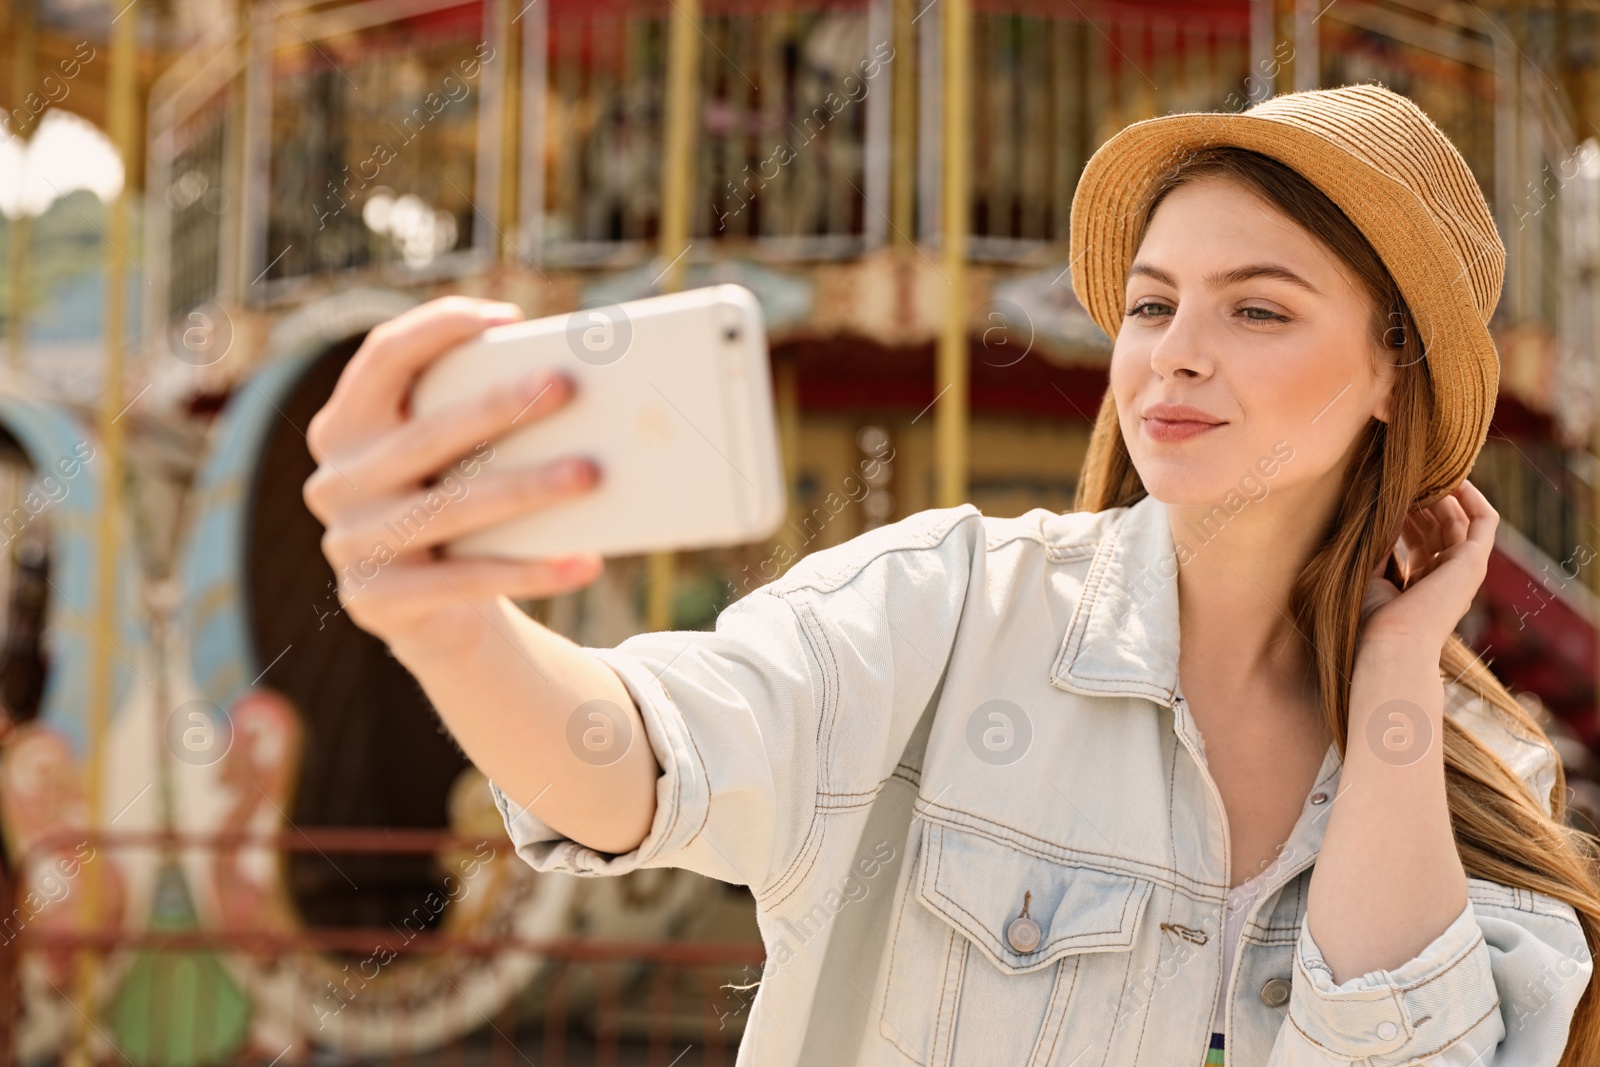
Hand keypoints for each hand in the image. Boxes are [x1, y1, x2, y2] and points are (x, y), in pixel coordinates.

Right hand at [302, 296, 604, 655]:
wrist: (429, 613)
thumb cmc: (454, 507)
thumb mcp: (452, 461)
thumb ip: (479, 421)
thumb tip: (565, 383)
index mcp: (346, 425)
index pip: (382, 358)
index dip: (438, 329)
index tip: (506, 317)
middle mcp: (337, 480)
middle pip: (425, 436)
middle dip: (499, 408)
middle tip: (566, 386)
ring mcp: (351, 544)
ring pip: (450, 509)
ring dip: (526, 489)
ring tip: (590, 474)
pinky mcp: (378, 601)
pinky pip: (467, 581)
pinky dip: (531, 570)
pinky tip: (584, 561)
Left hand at [1359, 480, 1497, 655]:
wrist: (1392, 644)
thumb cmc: (1373, 622)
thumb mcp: (1371, 575)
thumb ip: (1380, 545)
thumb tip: (1378, 510)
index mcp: (1422, 585)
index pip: (1419, 539)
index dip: (1406, 512)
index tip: (1388, 491)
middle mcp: (1446, 577)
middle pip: (1439, 526)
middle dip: (1421, 498)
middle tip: (1403, 474)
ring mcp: (1463, 570)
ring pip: (1459, 519)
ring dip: (1441, 493)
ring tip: (1421, 470)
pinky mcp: (1474, 562)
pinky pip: (1484, 521)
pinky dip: (1472, 497)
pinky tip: (1454, 478)